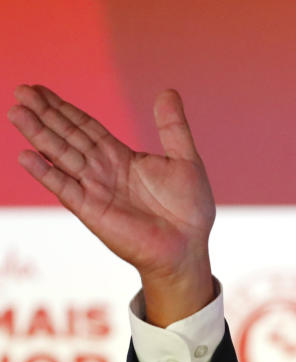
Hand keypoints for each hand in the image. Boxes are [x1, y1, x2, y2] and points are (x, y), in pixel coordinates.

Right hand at [8, 84, 215, 324]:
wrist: (187, 248)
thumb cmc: (189, 211)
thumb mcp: (185, 161)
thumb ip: (173, 127)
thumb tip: (168, 91)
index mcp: (122, 158)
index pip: (86, 127)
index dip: (63, 108)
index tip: (40, 90)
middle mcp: (104, 171)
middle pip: (68, 136)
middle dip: (45, 115)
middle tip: (20, 91)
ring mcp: (96, 190)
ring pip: (62, 156)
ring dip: (39, 135)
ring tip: (16, 112)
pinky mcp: (93, 211)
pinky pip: (65, 188)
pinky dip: (46, 173)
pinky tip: (27, 156)